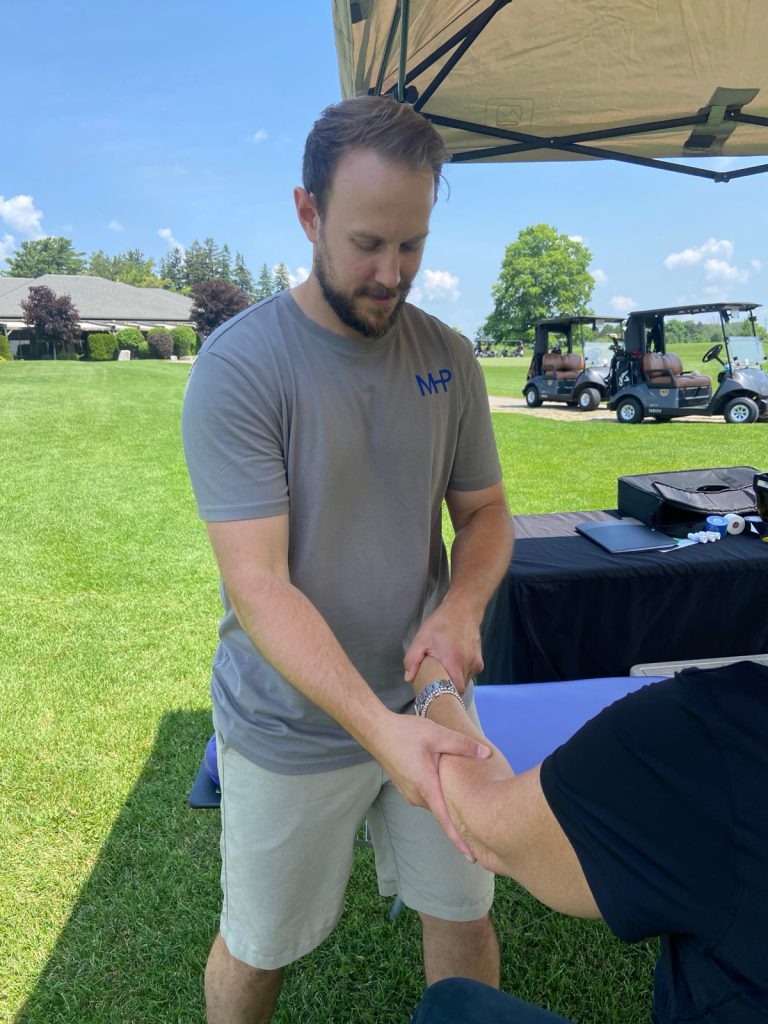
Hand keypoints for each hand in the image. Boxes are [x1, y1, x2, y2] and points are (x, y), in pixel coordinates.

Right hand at [369, 711, 490, 859]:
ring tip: (469, 805)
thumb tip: (487, 754)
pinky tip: (449, 787)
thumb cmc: (405, 733)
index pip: (445, 820)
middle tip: (482, 828)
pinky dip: (440, 796)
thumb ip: (462, 745)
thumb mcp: (437, 735)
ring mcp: (410, 793)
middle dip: (460, 820)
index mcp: (426, 786)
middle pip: (443, 813)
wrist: (376, 731)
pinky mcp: (407, 787)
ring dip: (449, 804)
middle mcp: (417, 796)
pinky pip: (428, 797)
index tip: (472, 857)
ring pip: (435, 803)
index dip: (459, 840)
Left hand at [403, 605, 482, 693]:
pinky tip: (453, 662)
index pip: (454, 691)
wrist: (463, 610)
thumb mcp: (421, 639)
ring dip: (454, 679)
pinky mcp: (480, 662)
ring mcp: (476, 664)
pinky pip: (469, 674)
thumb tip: (409, 679)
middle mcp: (468, 665)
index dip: (445, 695)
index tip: (434, 694)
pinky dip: (460, 673)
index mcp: (453, 661)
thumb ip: (412, 660)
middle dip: (447, 687)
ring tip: (444, 669)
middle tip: (435, 681)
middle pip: (458, 688)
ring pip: (464, 682)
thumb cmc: (440, 624)